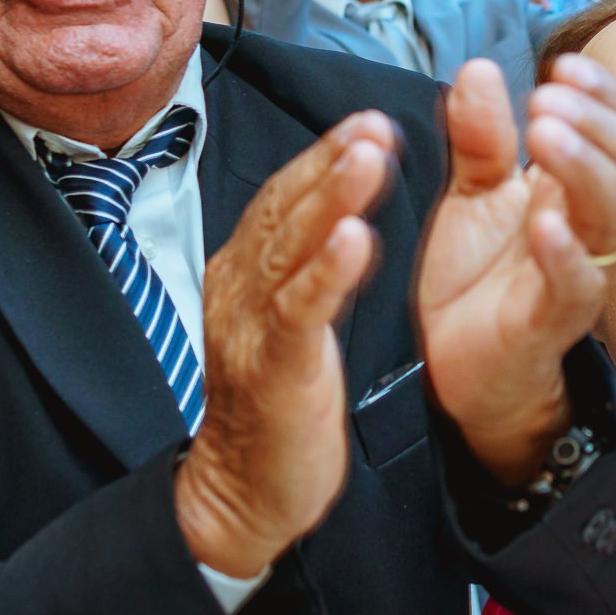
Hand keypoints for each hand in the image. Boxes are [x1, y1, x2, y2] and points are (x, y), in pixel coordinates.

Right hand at [179, 111, 396, 577]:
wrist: (242, 493)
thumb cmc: (275, 406)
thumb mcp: (286, 321)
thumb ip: (301, 266)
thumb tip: (336, 209)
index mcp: (244, 274)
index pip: (283, 200)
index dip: (323, 157)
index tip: (367, 121)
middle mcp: (240, 289)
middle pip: (285, 211)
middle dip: (331, 161)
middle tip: (375, 122)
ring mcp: (252, 328)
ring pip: (291, 249)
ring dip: (332, 198)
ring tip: (370, 156)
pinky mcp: (275, 370)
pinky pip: (301, 312)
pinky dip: (328, 272)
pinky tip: (358, 239)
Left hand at [417, 56, 615, 483]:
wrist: (451, 365)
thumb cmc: (475, 278)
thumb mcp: (470, 193)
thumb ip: (480, 136)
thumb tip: (479, 67)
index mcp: (574, 189)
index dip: (604, 96)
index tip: (563, 67)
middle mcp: (588, 227)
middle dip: (597, 124)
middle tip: (547, 101)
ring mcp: (577, 272)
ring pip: (613, 216)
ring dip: (585, 169)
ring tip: (544, 136)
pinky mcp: (553, 320)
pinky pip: (577, 285)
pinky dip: (566, 251)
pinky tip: (544, 220)